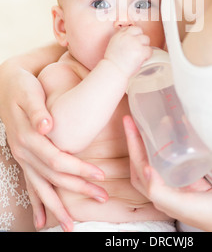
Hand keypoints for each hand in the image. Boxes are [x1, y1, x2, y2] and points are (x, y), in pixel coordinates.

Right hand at [0, 63, 107, 230]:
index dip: (79, 169)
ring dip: (57, 206)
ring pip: (41, 186)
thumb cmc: (23, 88)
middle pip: (54, 177)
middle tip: (102, 198)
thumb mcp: (29, 93)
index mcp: (29, 137)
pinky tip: (42, 221)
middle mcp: (24, 151)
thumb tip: (47, 126)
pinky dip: (37, 203)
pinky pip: (30, 185)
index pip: (58, 160)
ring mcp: (22, 157)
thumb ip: (38, 111)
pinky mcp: (24, 158)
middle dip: (78, 189)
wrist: (6, 86)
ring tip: (71, 225)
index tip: (100, 176)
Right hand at [104, 26, 151, 78]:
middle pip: (141, 32)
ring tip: (139, 55)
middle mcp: (127, 36)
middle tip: (137, 49)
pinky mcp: (141, 51)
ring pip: (146, 39)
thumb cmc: (112, 62)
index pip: (132, 28)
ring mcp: (135, 43)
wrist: (113, 71)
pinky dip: (147, 55)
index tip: (134, 41)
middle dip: (140, 40)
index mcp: (119, 34)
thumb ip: (122, 39)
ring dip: (144, 47)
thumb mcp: (114, 44)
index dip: (135, 35)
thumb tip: (132, 38)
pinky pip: (150, 50)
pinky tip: (141, 59)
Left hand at [123, 115, 211, 231]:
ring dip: (155, 141)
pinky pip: (179, 158)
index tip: (129, 124)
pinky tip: (178, 134)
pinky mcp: (195, 179)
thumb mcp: (183, 205)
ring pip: (161, 159)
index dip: (131, 145)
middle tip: (136, 119)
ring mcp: (181, 184)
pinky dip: (174, 145)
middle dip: (138, 140)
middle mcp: (167, 190)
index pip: (138, 166)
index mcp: (160, 197)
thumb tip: (144, 168)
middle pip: (146, 161)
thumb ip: (161, 191)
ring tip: (155, 122)